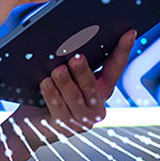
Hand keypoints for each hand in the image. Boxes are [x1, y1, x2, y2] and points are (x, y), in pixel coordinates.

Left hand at [12, 29, 135, 141]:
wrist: (29, 123)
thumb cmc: (48, 94)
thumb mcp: (64, 76)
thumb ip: (73, 65)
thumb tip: (74, 44)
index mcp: (101, 89)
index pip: (115, 68)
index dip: (123, 50)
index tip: (129, 32)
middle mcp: (96, 106)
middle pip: (92, 84)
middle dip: (83, 70)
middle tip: (76, 58)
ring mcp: (82, 119)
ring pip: (75, 97)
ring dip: (65, 82)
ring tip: (57, 70)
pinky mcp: (66, 128)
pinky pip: (59, 109)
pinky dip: (52, 94)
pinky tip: (46, 83)